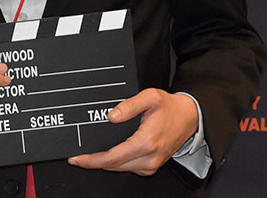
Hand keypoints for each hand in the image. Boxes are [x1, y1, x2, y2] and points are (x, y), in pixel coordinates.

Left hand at [68, 88, 197, 174]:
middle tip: (77, 158)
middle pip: (114, 166)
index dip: (92, 160)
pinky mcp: (152, 165)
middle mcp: (149, 158)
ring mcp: (152, 164)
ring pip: (120, 169)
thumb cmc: (169, 107)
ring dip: (104, 164)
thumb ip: (129, 105)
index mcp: (146, 142)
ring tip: (88, 156)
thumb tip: (112, 116)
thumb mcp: (150, 97)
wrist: (189, 117)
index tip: (77, 159)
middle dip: (93, 163)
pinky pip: (129, 168)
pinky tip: (107, 156)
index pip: (112, 157)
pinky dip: (116, 164)